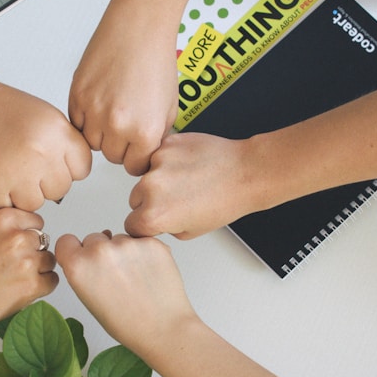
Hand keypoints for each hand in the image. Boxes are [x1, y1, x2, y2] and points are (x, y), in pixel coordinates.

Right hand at [0, 75, 91, 211]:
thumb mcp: (43, 116)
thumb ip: (63, 144)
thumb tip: (75, 173)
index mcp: (56, 132)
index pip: (82, 168)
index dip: (67, 167)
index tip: (53, 161)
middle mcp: (39, 153)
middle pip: (60, 190)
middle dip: (45, 182)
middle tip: (25, 164)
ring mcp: (16, 174)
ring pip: (36, 203)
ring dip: (22, 193)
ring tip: (7, 169)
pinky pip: (8, 209)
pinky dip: (0, 198)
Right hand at [0, 208, 57, 330]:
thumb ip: (4, 226)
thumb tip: (24, 227)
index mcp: (5, 219)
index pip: (37, 222)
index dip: (29, 236)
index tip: (20, 246)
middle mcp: (18, 238)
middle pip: (45, 242)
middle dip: (34, 253)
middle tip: (15, 265)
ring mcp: (27, 262)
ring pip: (50, 261)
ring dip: (39, 270)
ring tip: (17, 278)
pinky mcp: (32, 285)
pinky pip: (52, 281)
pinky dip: (42, 286)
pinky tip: (22, 288)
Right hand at [55, 231, 194, 352]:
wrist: (163, 328)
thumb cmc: (127, 323)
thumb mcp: (89, 300)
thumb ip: (82, 272)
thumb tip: (87, 252)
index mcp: (78, 266)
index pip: (66, 241)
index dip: (75, 250)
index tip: (83, 258)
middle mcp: (99, 251)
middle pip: (93, 238)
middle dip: (101, 252)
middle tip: (115, 276)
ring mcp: (127, 243)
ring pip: (119, 238)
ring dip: (124, 251)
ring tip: (135, 278)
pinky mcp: (151, 242)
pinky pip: (141, 240)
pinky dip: (144, 252)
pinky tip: (149, 273)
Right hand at [68, 0, 178, 175]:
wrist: (140, 26)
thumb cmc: (156, 59)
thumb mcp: (169, 108)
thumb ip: (156, 136)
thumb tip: (145, 154)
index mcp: (145, 132)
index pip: (135, 166)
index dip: (137, 157)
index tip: (136, 148)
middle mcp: (118, 125)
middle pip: (112, 157)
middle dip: (120, 145)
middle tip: (126, 124)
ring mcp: (94, 111)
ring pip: (92, 143)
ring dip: (101, 133)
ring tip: (113, 111)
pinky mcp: (77, 95)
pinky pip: (77, 123)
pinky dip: (86, 118)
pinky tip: (101, 101)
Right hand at [125, 132, 266, 238]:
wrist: (245, 172)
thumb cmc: (225, 202)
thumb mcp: (189, 231)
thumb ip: (163, 227)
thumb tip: (151, 220)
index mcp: (154, 215)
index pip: (131, 224)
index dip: (145, 225)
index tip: (155, 221)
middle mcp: (151, 188)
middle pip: (135, 199)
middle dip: (150, 201)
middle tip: (176, 200)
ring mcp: (158, 163)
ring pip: (145, 176)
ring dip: (158, 180)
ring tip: (186, 182)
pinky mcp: (167, 144)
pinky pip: (158, 156)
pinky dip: (169, 162)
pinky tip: (188, 167)